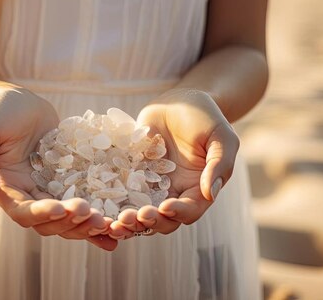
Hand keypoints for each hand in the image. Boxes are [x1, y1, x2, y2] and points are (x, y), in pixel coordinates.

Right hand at [0, 87, 116, 249]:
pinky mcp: (70, 181)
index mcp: (7, 190)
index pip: (23, 212)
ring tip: (109, 222)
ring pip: (69, 219)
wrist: (20, 102)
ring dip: (87, 225)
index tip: (62, 208)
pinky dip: (98, 217)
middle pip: (50, 223)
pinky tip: (117, 226)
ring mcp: (51, 190)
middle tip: (95, 215)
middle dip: (71, 223)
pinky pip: (85, 201)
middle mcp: (29, 196)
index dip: (42, 214)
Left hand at [108, 89, 239, 237]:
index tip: (165, 207)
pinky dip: (113, 203)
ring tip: (116, 220)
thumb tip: (211, 193)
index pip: (190, 210)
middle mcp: (175, 193)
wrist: (180, 100)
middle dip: (150, 222)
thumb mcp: (222, 138)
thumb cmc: (207, 118)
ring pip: (141, 213)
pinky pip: (123, 192)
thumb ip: (218, 165)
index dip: (178, 213)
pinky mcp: (134, 175)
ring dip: (129, 221)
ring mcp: (153, 186)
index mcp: (199, 190)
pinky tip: (101, 205)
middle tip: (133, 216)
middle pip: (164, 220)